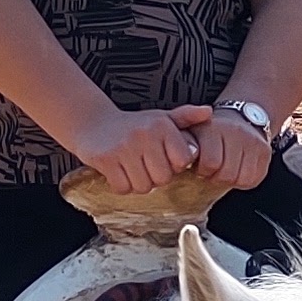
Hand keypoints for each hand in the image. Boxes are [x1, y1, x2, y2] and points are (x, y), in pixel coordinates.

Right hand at [77, 104, 212, 196]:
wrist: (93, 123)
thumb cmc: (135, 125)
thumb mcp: (161, 118)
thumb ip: (186, 117)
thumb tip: (209, 112)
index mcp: (162, 125)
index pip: (182, 162)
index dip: (174, 165)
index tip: (163, 158)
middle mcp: (145, 135)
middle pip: (163, 178)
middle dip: (155, 177)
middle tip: (145, 165)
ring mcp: (124, 148)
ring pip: (143, 186)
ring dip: (138, 182)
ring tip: (132, 167)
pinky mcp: (106, 160)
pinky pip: (123, 188)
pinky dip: (122, 185)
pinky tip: (119, 171)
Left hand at [172, 101, 273, 197]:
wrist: (243, 115)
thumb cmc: (213, 131)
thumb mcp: (192, 131)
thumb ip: (182, 144)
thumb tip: (174, 163)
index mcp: (214, 129)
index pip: (211, 162)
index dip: (204, 170)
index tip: (201, 167)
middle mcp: (236, 133)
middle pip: (227, 173)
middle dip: (217, 176)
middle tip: (213, 170)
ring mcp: (253, 142)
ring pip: (241, 178)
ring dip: (231, 179)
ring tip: (225, 169)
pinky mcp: (265, 152)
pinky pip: (254, 178)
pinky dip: (244, 179)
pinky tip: (238, 169)